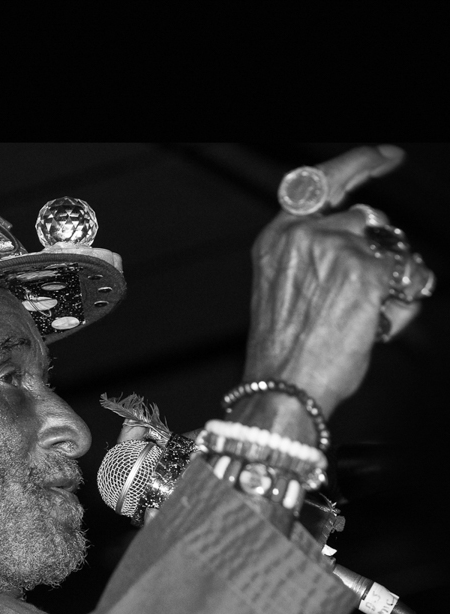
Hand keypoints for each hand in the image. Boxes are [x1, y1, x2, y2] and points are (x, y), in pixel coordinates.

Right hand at [244, 145, 419, 417]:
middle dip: (377, 252)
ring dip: (389, 279)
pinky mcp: (365, 272)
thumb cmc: (283, 352)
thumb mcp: (284, 291)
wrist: (282, 387)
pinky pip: (405, 273)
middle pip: (366, 218)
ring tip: (364, 317)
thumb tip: (376, 248)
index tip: (385, 156)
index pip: (320, 182)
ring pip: (389, 247)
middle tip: (367, 293)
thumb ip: (319, 258)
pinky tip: (376, 323)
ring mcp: (335, 249)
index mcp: (277, 239)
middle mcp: (303, 235)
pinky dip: (401, 300)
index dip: (359, 163)